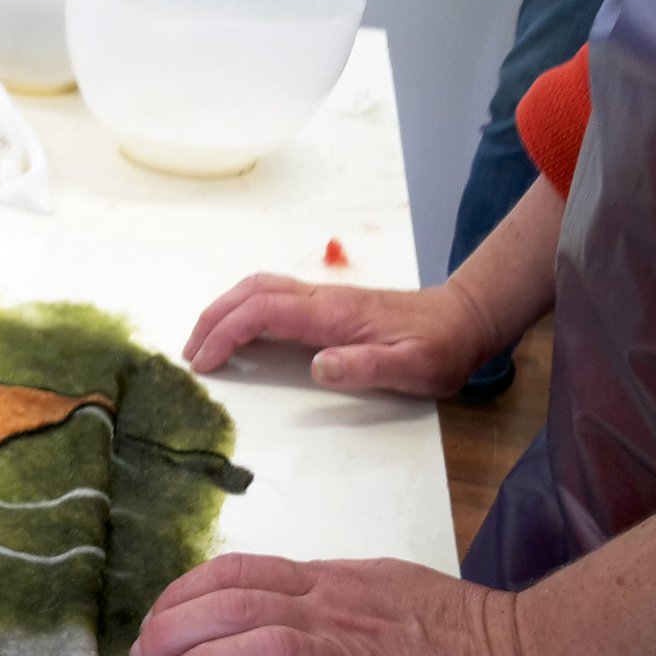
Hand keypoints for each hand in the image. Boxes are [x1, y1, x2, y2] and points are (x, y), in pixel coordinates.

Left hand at [129, 553, 543, 655]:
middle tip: (144, 653)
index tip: (158, 613)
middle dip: (174, 625)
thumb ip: (324, 590)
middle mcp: (334, 612)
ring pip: (259, 647)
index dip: (187, 591)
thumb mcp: (381, 585)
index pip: (240, 572)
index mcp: (332, 582)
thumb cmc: (461, 628)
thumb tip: (272, 595)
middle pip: (233, 602)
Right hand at [181, 275, 497, 396]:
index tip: (204, 362)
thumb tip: (316, 366)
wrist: (466, 320)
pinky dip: (242, 307)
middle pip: (250, 292)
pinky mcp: (327, 303)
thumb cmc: (440, 349)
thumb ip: (365, 367)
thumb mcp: (412, 368)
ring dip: (224, 309)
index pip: (262, 312)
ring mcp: (323, 297)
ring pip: (259, 287)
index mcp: (332, 313)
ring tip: (203, 340)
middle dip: (212, 318)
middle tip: (189, 352)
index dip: (226, 334)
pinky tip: (239, 329)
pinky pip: (272, 294)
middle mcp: (321, 297)